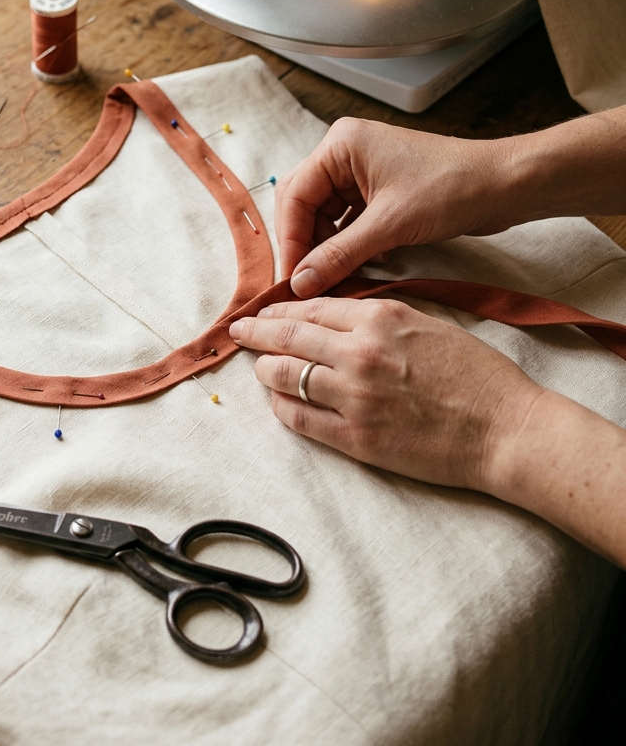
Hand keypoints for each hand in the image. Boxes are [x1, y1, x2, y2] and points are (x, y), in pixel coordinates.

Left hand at [229, 296, 541, 491]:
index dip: (279, 309)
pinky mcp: (355, 438)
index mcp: (380, 318)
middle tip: (239, 332)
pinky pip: (299, 418)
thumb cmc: (477, 375)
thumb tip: (335, 316)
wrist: (506, 430)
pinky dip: (282, 406)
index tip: (264, 311)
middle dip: (256, 333)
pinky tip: (279, 401)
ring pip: (284, 376)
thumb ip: (378, 317)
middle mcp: (359, 353)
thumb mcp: (428, 323)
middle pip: (287, 337)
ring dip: (265, 369)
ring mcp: (353, 397)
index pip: (311, 307)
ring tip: (259, 367)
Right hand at [276, 118, 515, 297]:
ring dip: (328, 248)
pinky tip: (364, 264)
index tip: (291, 279)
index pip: (295, 196)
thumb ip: (338, 255)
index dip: (290, 241)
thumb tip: (300, 284)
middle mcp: (345, 154)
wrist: (508, 185)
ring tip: (334, 278)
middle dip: (305, 244)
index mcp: (340, 146)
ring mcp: (362, 172)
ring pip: (326, 216)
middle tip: (303, 283)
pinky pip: (349, 221)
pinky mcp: (380, 191)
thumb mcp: (389, 226)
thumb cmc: (452, 188)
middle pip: (304, 204)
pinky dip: (350, 245)